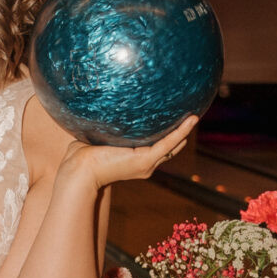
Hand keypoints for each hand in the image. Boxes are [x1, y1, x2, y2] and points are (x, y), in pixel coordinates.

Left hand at [57, 114, 197, 191]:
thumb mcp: (96, 137)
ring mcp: (147, 163)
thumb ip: (103, 126)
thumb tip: (99, 106)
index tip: (174, 123)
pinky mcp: (145, 160)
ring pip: (172, 146)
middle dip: (180, 135)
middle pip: (168, 148)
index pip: (155, 148)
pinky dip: (181, 132)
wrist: (80, 171)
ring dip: (185, 132)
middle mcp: (143, 164)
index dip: (166, 137)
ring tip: (196, 116)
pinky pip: (168, 143)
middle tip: (190, 118)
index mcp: (133, 160)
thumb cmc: (81, 156)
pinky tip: (192, 119)